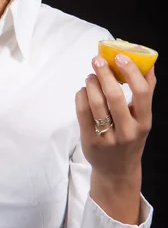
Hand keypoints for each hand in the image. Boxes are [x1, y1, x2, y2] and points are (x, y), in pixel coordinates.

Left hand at [75, 53, 156, 180]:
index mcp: (144, 122)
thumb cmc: (130, 137)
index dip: (131, 72)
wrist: (116, 170)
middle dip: (104, 74)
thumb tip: (148, 64)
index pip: (141, 93)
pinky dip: (81, 96)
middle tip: (98, 60)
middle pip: (114, 96)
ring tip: (90, 76)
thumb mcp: (142, 119)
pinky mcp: (90, 141)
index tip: (121, 57)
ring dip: (91, 83)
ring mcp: (108, 137)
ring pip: (96, 103)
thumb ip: (145, 94)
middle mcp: (127, 131)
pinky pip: (82, 112)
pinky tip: (84, 91)